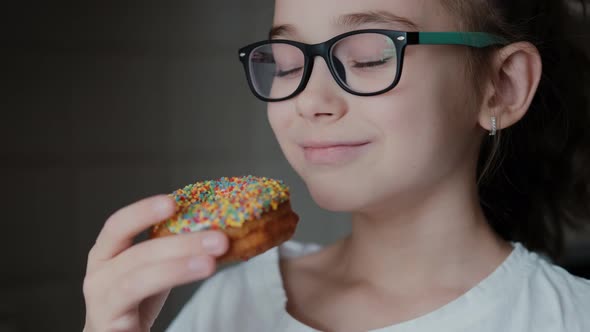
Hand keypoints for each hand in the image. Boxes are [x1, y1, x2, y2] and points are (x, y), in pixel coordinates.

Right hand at [83, 195, 227, 331]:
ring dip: (177, 269)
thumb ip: (173, 249)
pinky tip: (188, 285)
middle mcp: (98, 275)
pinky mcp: (109, 328)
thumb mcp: (153, 268)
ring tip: (210, 264)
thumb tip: (219, 228)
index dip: (143, 212)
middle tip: (218, 239)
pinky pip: (137, 309)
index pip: (118, 225)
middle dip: (180, 244)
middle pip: (137, 254)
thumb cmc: (136, 300)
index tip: (173, 202)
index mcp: (106, 253)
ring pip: (138, 281)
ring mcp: (101, 303)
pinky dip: (163, 296)